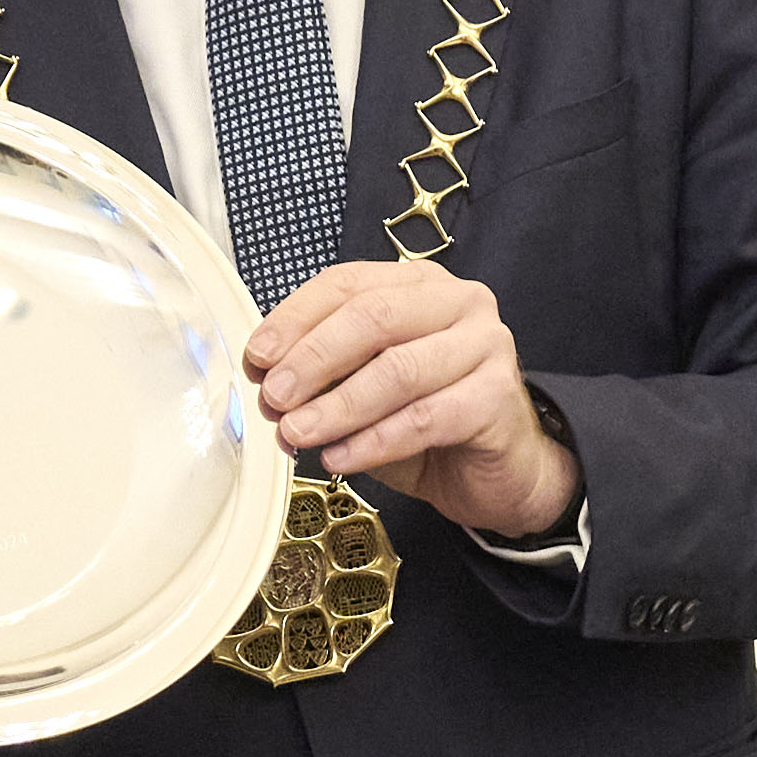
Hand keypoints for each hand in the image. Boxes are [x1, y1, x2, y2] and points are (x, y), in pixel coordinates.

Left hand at [247, 261, 581, 536]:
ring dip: (338, 405)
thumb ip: (326, 373)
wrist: (497, 472)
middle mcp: (459, 304)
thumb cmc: (429, 423)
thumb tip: (265, 378)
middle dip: (313, 359)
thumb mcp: (366, 388)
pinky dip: (374, 441)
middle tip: (274, 397)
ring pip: (398, 370)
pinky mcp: (498, 398)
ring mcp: (487, 347)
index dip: (296, 318)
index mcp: (421, 286)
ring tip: (297, 432)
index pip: (349, 284)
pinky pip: (424, 418)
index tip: (258, 356)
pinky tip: (340, 457)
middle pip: (373, 317)